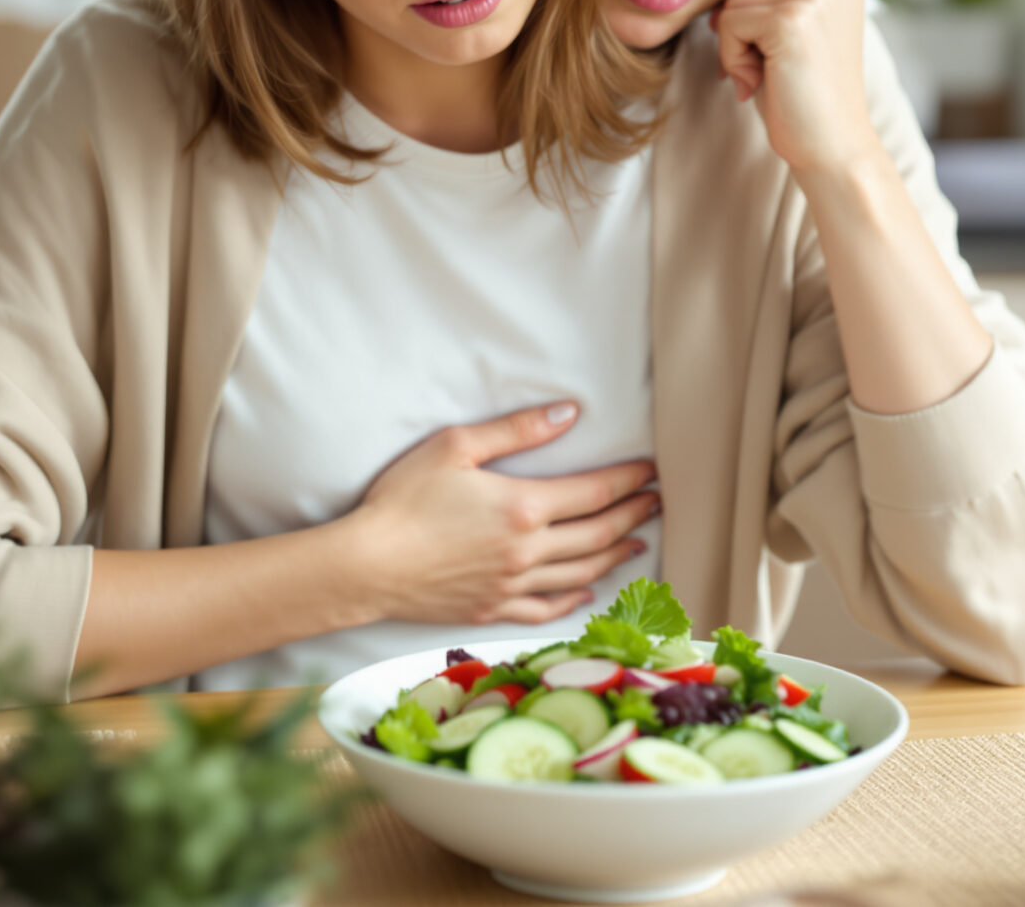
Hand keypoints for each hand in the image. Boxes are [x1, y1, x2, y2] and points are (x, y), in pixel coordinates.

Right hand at [342, 402, 658, 626]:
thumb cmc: (403, 500)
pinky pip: (547, 609)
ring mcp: (512, 586)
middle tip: (657, 503)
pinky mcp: (492, 609)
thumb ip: (517, 430)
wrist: (366, 565)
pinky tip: (587, 591)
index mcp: (523, 507)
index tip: (651, 472)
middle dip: (633, 515)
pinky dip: (574, 599)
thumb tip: (569, 414)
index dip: (629, 481)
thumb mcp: (456, 447)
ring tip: (637, 541)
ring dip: (615, 556)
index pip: (595, 493)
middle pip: (598, 534)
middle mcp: (528, 551)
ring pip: (581, 574)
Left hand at [709, 0, 881, 174]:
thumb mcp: (797, 14)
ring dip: (739, 41)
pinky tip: (765, 78)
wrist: (831, 143)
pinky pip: (729, 21)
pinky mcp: (790, 18)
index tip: (786, 34)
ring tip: (776, 69)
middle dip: (748, 19)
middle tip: (781, 59)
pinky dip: (733, 56)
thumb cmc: (804, 82)